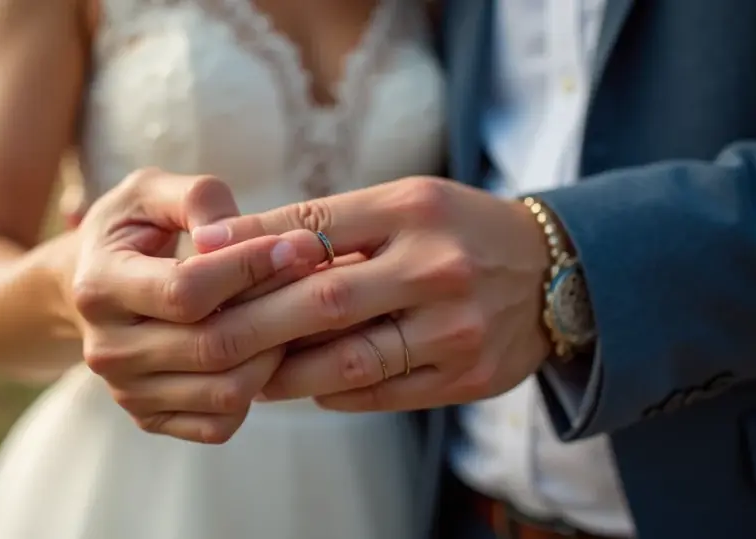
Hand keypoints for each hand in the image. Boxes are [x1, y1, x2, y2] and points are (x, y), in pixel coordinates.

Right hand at [68, 168, 326, 441]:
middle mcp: (106, 349)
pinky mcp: (150, 418)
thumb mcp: (149, 191)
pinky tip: (274, 349)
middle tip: (329, 282)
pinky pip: (221, 423)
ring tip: (303, 314)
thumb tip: (236, 232)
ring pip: (226, 390)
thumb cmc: (133, 229)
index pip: (187, 289)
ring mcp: (127, 391)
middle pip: (213, 346)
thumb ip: (195, 198)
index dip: (250, 268)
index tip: (300, 244)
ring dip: (279, 352)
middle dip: (284, 312)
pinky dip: (260, 391)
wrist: (90, 285)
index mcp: (98, 286)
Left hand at [191, 177, 552, 411]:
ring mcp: (458, 327)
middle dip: (256, 322)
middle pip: (324, 300)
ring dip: (289, 373)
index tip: (200, 261)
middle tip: (211, 337)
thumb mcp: (403, 204)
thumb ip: (325, 224)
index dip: (251, 246)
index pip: (315, 226)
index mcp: (415, 209)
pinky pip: (384, 394)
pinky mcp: (469, 376)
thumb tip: (223, 241)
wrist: (555, 273)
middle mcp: (439, 266)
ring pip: (351, 360)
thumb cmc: (455, 231)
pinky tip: (310, 387)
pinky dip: (336, 393)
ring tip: (252, 373)